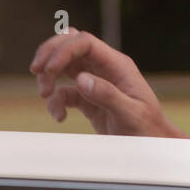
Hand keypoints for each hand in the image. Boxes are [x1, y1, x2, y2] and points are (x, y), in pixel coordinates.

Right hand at [29, 29, 186, 137]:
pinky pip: (65, 92)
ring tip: (45, 95)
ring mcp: (95, 82)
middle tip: (36, 70)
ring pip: (64, 66)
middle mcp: (105, 68)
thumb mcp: (130, 113)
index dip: (63, 50)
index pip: (85, 43)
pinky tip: (59, 117)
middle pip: (71, 44)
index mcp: (117, 65)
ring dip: (49, 77)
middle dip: (50, 54)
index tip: (48, 69)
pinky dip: (56, 102)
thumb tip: (81, 79)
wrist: (152, 146)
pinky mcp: (88, 99)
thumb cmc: (147, 129)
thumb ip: (107, 95)